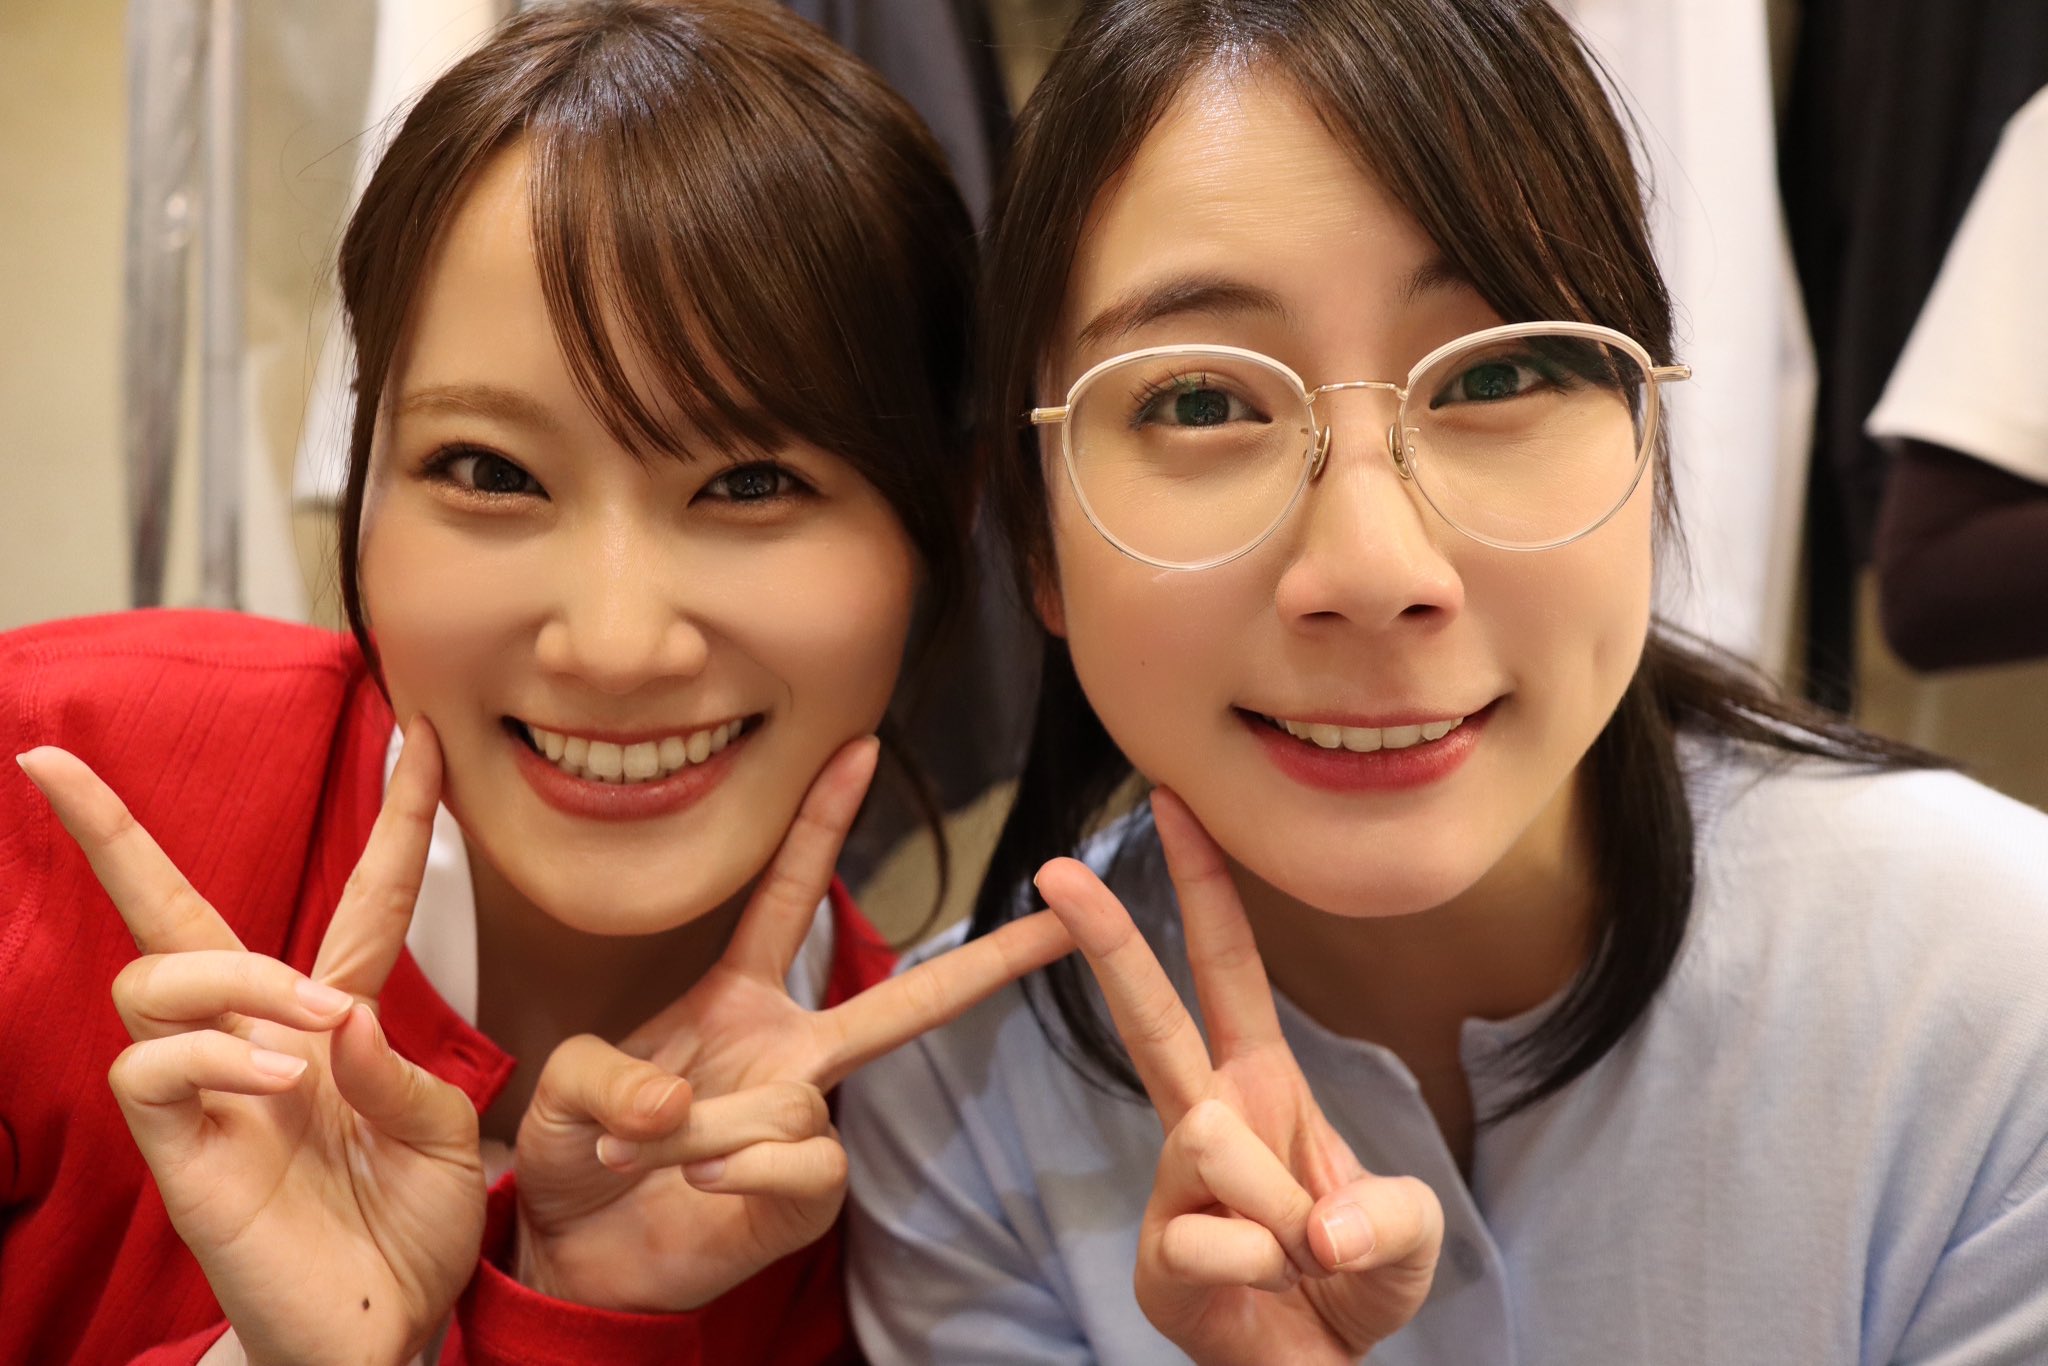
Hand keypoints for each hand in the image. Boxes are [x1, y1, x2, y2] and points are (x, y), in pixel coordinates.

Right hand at [18, 720, 485, 1365]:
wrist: (382, 1335)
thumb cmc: (411, 1233)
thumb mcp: (446, 1138)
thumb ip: (406, 1070)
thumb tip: (337, 1015)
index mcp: (336, 1025)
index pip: (359, 901)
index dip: (396, 820)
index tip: (423, 737)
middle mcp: (256, 1040)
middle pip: (171, 913)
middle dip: (110, 834)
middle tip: (54, 763)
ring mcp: (206, 1091)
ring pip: (155, 976)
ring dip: (238, 976)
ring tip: (311, 1021)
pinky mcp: (175, 1150)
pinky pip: (149, 1068)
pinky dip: (213, 1052)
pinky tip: (278, 1075)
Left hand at [513, 737, 1074, 1312]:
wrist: (576, 1256)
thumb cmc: (576, 1154)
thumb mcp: (568, 1086)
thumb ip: (611, 1074)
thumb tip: (681, 1106)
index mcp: (736, 1001)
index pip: (787, 898)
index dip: (821, 825)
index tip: (860, 749)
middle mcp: (790, 1054)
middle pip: (905, 1005)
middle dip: (991, 962)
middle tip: (1064, 919)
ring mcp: (806, 1123)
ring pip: (794, 1101)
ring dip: (702, 1129)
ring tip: (638, 1155)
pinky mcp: (809, 1192)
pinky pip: (803, 1161)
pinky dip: (739, 1171)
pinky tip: (700, 1185)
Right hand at [1033, 788, 1440, 1365]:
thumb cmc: (1355, 1281)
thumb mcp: (1409, 1237)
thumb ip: (1390, 1217)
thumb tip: (1317, 1229)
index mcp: (1261, 1082)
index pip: (1227, 968)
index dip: (1204, 886)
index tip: (1175, 804)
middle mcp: (1206, 1119)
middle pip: (1148, 1016)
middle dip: (1107, 939)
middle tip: (1054, 871)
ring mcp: (1171, 1187)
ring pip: (1208, 1141)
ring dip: (1283, 1210)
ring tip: (1303, 1256)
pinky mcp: (1155, 1258)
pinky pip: (1213, 1241)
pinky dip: (1266, 1272)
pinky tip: (1268, 1292)